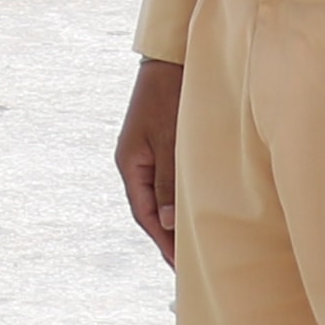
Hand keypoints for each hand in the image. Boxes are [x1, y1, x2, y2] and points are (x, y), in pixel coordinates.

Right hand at [112, 57, 184, 264]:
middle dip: (167, 237)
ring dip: (174, 219)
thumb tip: (167, 222)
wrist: (172, 58)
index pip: (143, 213)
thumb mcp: (171, 140)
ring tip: (194, 243)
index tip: (179, 266)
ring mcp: (147, 153)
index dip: (162, 241)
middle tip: (188, 264)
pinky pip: (167, 180)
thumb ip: (169, 181)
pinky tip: (194, 208)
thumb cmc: (171, 95)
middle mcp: (134, 162)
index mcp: (130, 163)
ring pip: (159, 195)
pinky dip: (179, 199)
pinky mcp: (161, 144)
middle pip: (149, 209)